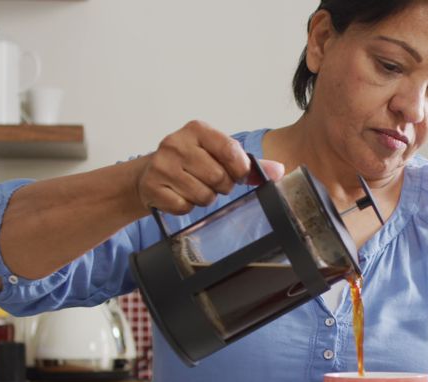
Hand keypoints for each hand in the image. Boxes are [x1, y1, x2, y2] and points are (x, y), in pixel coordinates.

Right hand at [136, 120, 284, 214]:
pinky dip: (186, 206)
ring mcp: (161, 165)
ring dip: (205, 198)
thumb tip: (279, 171)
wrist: (149, 173)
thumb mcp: (218, 155)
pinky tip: (180, 195)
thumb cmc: (191, 162)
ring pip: (203, 196)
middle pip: (219, 177)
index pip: (230, 150)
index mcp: (197, 129)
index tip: (239, 174)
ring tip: (195, 187)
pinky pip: (184, 207)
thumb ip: (249, 163)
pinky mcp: (152, 186)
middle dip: (222, 186)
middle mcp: (176, 143)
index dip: (240, 169)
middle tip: (212, 182)